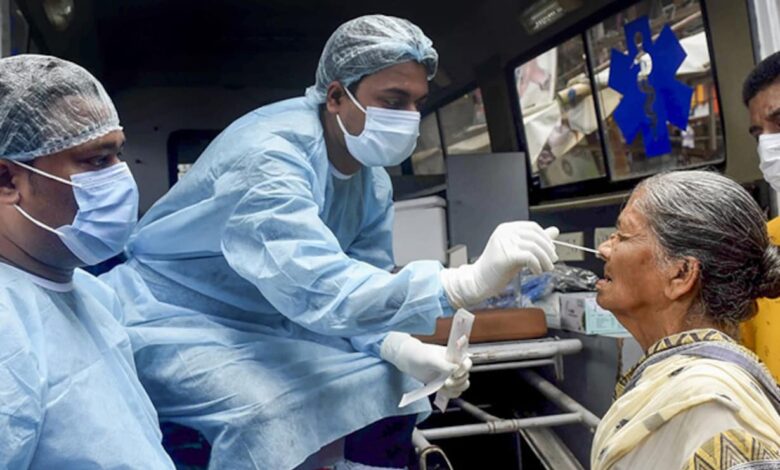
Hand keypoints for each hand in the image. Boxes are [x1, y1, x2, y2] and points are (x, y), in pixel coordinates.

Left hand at [380, 332, 471, 397]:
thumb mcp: (431, 359)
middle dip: (458, 382)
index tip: (454, 374)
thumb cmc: (419, 354)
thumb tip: (455, 370)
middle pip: (466, 376)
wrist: (408, 360)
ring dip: (455, 389)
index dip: (464, 370)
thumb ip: (444, 365)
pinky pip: (454, 392)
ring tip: (443, 385)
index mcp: (454, 355)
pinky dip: (450, 394)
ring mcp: (450, 376)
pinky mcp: (444, 384)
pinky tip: (441, 390)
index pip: (467, 362)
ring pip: (462, 386)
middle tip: (446, 382)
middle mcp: (454, 365)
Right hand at [439, 222, 558, 308]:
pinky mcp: (505, 256)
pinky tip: (536, 272)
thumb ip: (535, 241)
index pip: (533, 227)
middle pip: (535, 236)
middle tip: (552, 262)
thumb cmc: (497, 268)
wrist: (479, 281)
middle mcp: (505, 232)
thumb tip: (555, 231)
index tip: (551, 250)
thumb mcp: (519, 251)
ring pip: (534, 247)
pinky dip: (537, 265)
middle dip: (548, 250)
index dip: (546, 238)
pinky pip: (529, 257)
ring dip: (545, 260)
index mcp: (507, 228)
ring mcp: (504, 243)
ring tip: (546, 269)